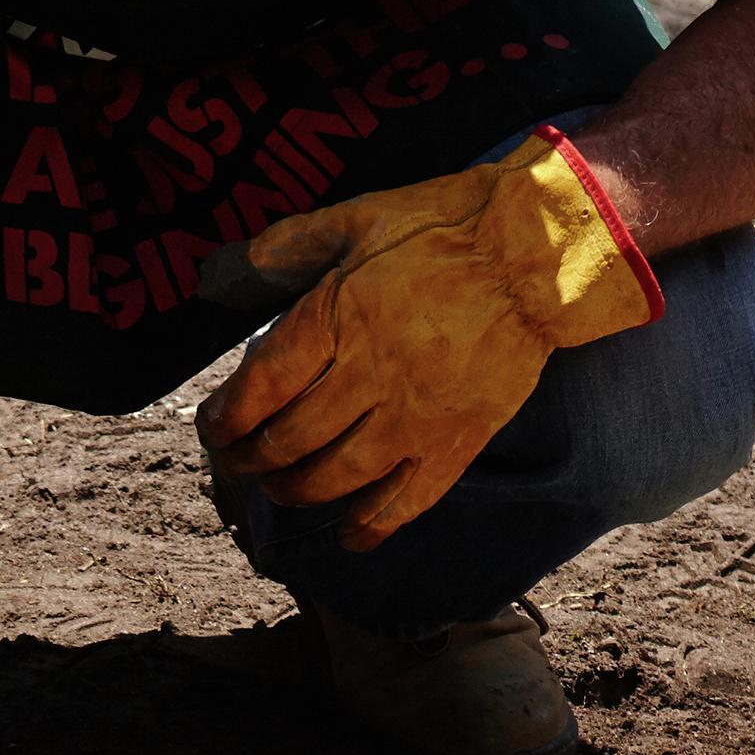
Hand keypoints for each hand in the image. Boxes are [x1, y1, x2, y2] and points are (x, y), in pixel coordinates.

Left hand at [196, 129, 658, 547]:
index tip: (214, 428)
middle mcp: (370, 374)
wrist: (540, 251)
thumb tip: (232, 268)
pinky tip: (347, 536)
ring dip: (294, 493)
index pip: (257, 391)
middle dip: (251, 461)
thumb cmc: (446, 227)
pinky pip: (402, 504)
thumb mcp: (360, 218)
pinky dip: (367, 528)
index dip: (223, 421)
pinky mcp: (455, 442)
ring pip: (332, 480)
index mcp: (337, 317)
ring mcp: (414, 416)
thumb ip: (292, 246)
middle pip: (287, 443)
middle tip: (243, 460)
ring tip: (284, 487)